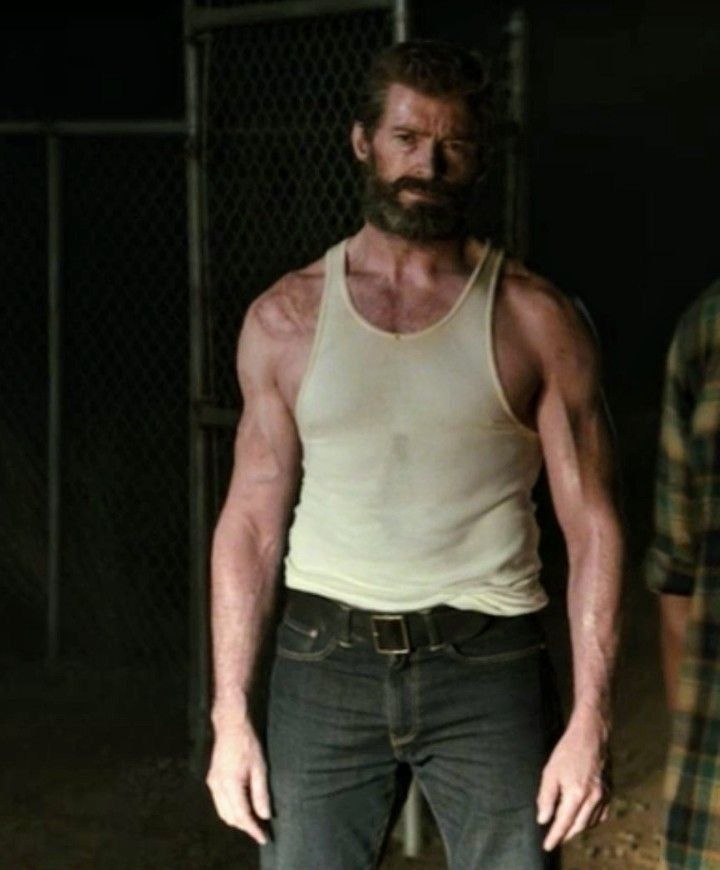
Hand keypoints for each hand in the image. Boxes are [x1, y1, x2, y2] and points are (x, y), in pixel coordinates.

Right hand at [206, 714, 270, 843]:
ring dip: (237, 820)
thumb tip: (265, 815)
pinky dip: (231, 810)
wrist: (230, 725)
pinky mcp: (212, 779)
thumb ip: (261, 793)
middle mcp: (217, 787)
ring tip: (254, 822)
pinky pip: (220, 803)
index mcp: (230, 784)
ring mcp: (212, 783)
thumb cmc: (248, 743)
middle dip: (245, 827)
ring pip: (223, 812)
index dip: (253, 829)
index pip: (242, 815)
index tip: (264, 838)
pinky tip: (242, 808)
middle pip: (230, 817)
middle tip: (261, 830)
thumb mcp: (260, 767)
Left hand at [536, 711, 610, 850]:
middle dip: (566, 835)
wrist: (590, 735)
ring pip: (590, 822)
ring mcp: (604, 795)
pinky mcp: (610, 791)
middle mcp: (594, 798)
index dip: (555, 836)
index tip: (547, 846)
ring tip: (565, 828)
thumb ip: (546, 797)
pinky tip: (582, 817)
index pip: (564, 823)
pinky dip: (591, 820)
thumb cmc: (567, 750)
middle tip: (554, 838)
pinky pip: (601, 815)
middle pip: (578, 826)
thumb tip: (543, 819)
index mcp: (577, 793)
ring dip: (577, 828)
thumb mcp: (550, 772)